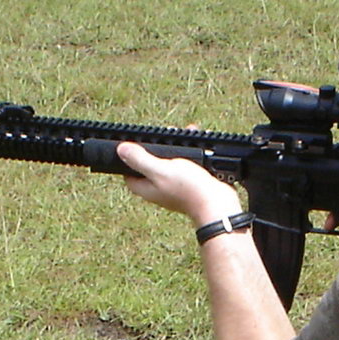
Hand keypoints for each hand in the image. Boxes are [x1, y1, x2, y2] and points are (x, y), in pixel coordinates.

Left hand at [117, 142, 241, 225]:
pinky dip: (188, 154)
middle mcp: (158, 189)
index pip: (128, 172)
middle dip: (155, 148)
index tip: (134, 144)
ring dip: (174, 149)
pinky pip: (184, 165)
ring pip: (168, 163)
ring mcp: (174, 187)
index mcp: (146, 188)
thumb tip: (121, 150)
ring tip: (181, 136)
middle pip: (149, 165)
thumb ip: (140, 160)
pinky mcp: (189, 184)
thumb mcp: (160, 170)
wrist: (217, 203)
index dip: (129, 157)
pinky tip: (195, 145)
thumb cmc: (189, 189)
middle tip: (162, 137)